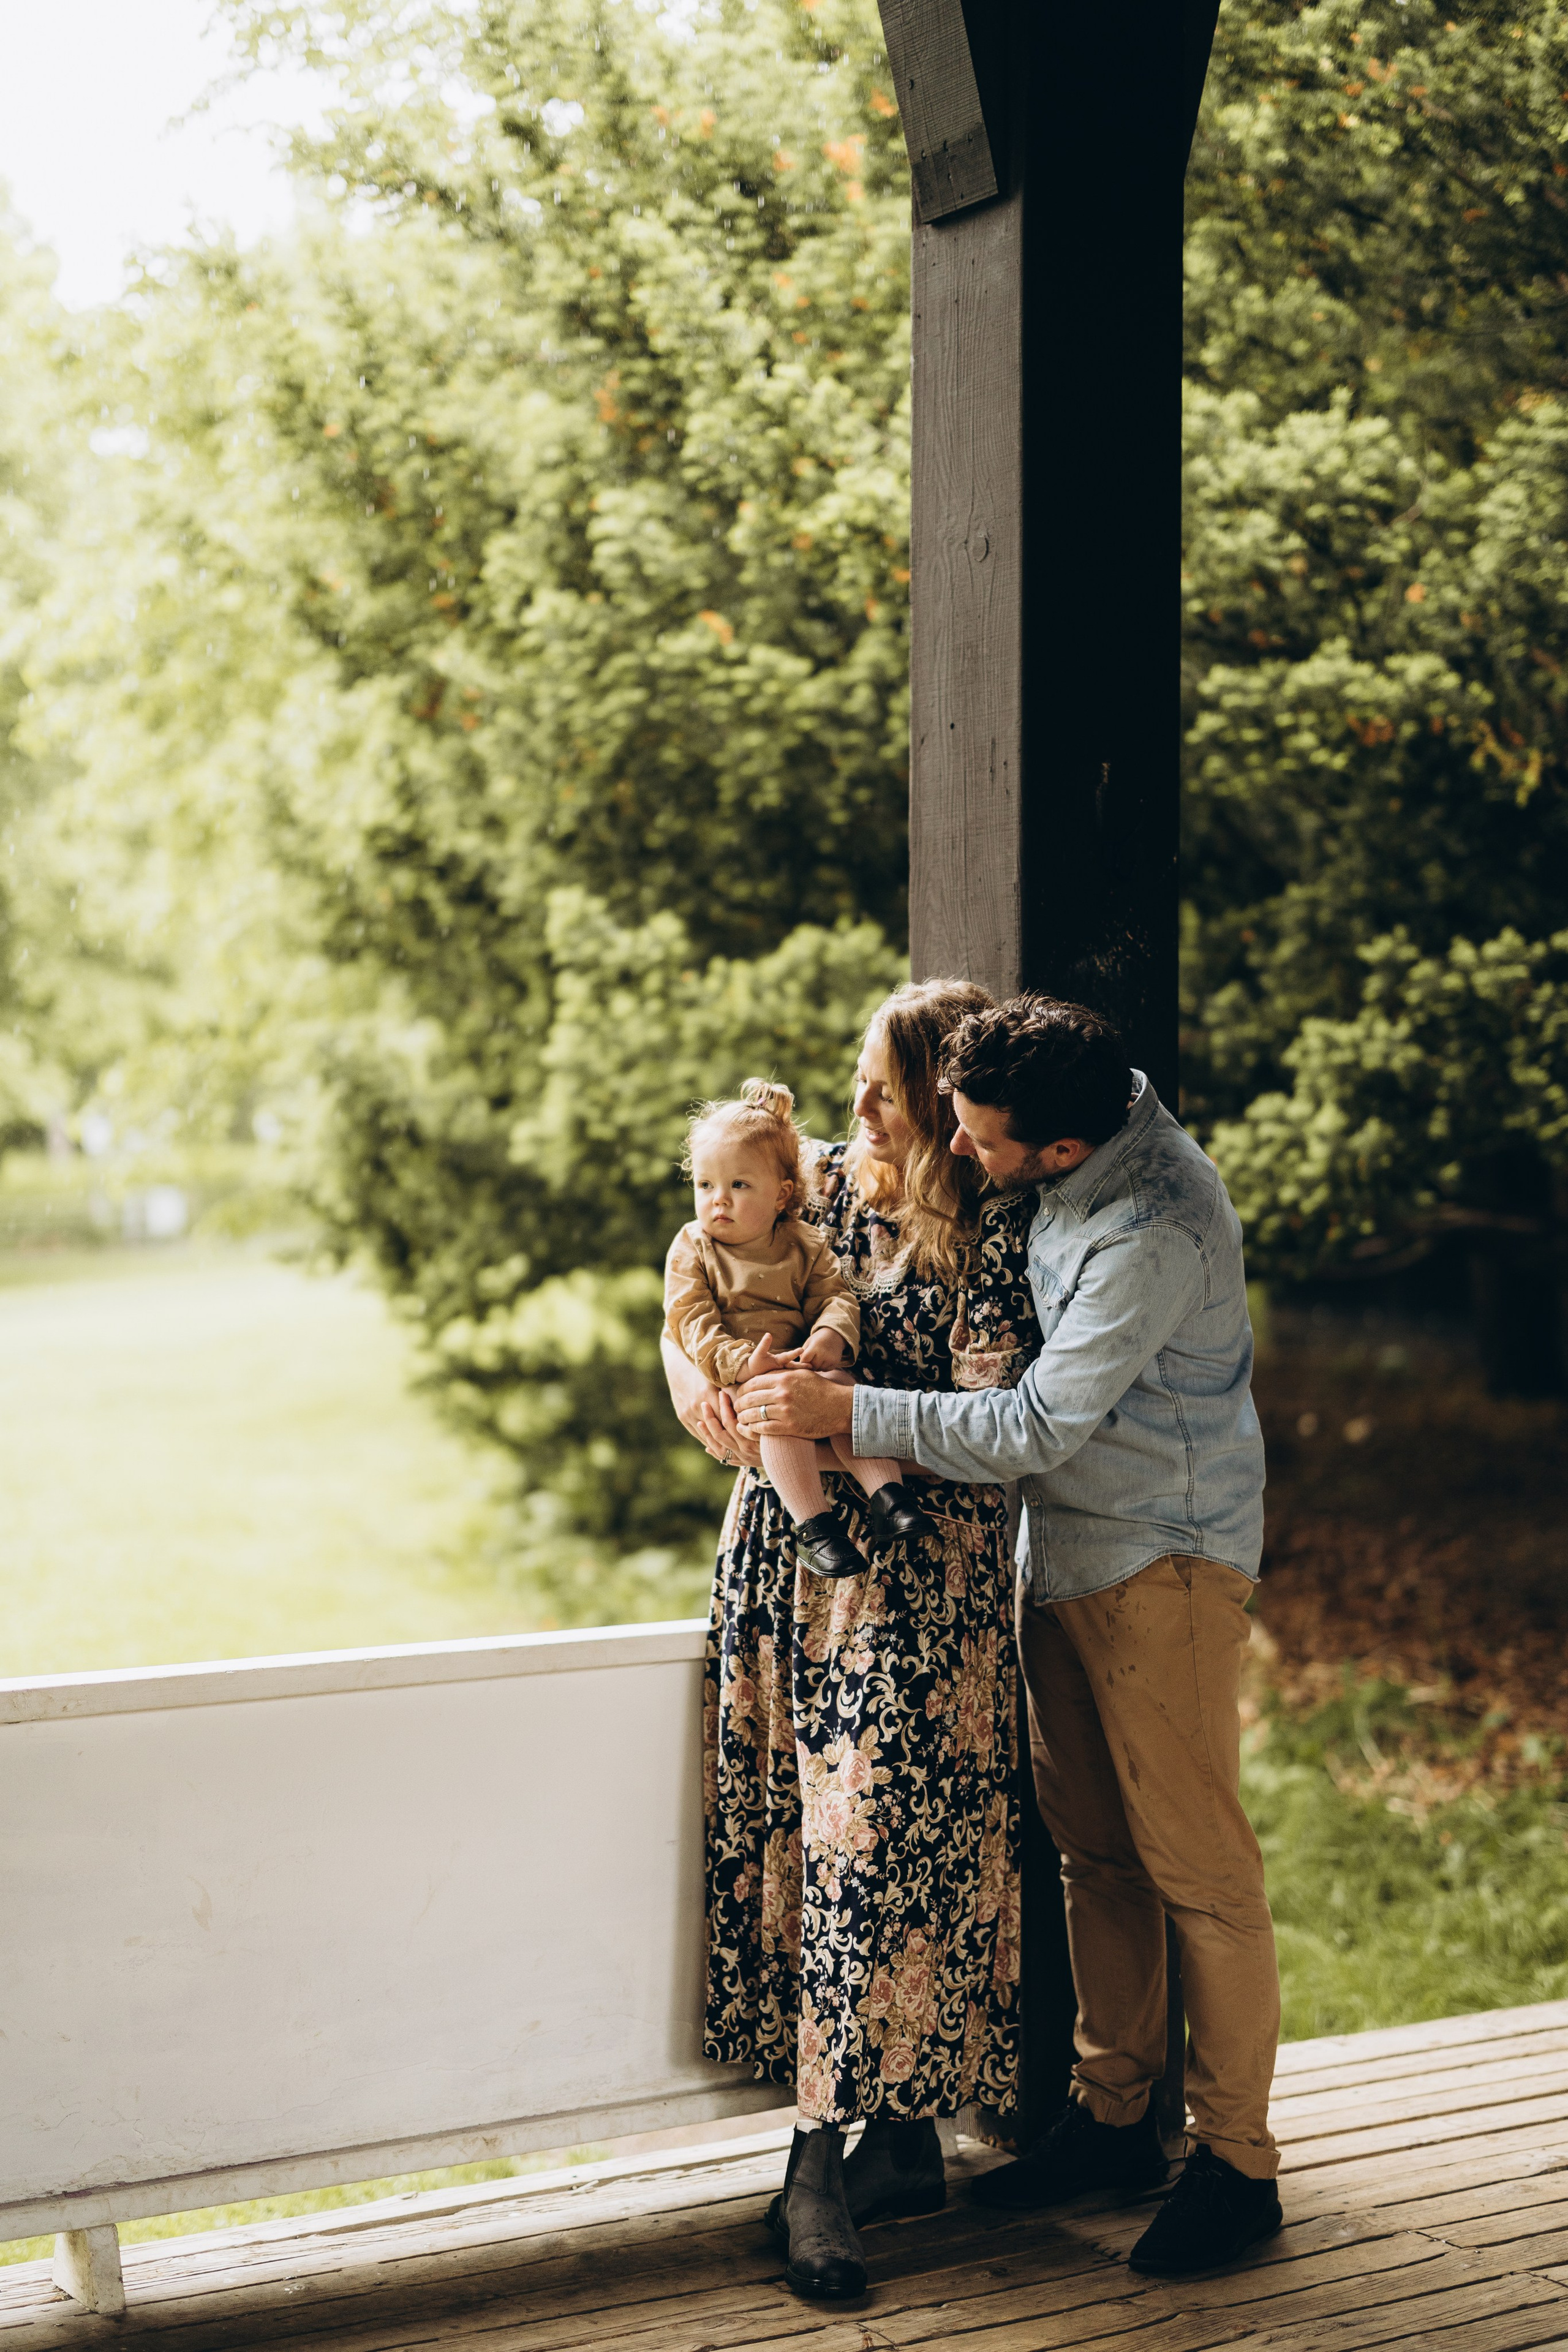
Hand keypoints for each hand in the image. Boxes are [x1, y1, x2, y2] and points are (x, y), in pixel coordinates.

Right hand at [661, 1338, 760, 1468]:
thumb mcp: (719, 1377)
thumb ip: (734, 1391)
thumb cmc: (703, 1368)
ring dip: (723, 1444)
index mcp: (709, 1394)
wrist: (678, 1365)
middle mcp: (697, 1405)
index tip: (755, 1434)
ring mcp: (688, 1412)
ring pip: (708, 1435)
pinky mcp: (683, 1416)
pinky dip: (711, 1441)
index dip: (742, 1428)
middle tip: (751, 1448)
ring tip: (740, 1450)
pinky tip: (723, 1446)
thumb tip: (754, 1406)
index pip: (729, 1418)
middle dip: (735, 1439)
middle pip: (720, 1429)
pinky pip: (698, 1435)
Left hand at [734, 1368, 855, 1442]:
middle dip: (739, 1405)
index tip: (739, 1395)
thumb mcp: (801, 1374)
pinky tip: (750, 1430)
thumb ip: (781, 1374)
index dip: (742, 1390)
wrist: (840, 1407)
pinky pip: (763, 1429)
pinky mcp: (789, 1427)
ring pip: (754, 1415)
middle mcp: (782, 1393)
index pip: (753, 1383)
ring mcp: (785, 1411)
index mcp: (783, 1378)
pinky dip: (753, 1430)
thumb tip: (762, 1375)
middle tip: (735, 1408)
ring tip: (740, 1420)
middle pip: (750, 1399)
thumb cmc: (821, 1389)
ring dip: (743, 1418)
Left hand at [797, 1326, 848, 1372]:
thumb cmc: (818, 1339)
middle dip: (810, 1364)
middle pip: (812, 1366)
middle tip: (811, 1359)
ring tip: (817, 1358)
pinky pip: (825, 1369)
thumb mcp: (809, 1342)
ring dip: (816, 1366)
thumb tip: (802, 1366)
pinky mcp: (835, 1362)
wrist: (834, 1335)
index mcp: (815, 1347)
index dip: (803, 1361)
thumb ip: (803, 1354)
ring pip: (819, 1369)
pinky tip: (824, 1360)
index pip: (805, 1360)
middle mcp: (823, 1354)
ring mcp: (830, 1359)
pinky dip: (823, 1367)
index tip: (804, 1359)